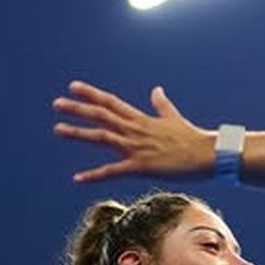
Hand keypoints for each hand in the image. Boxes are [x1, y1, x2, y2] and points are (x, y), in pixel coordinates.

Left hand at [53, 81, 214, 183]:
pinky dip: (94, 175)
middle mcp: (135, 130)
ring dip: (79, 133)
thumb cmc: (192, 138)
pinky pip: (112, 171)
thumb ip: (161, 104)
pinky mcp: (140, 166)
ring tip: (58, 129)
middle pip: (101, 115)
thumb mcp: (173, 118)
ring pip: (102, 137)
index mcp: (140, 119)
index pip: (111, 102)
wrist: (206, 154)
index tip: (73, 86)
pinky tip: (77, 178)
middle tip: (57, 103)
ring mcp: (136, 147)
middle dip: (78, 109)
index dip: (91, 94)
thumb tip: (156, 89)